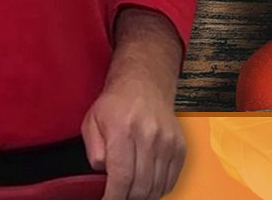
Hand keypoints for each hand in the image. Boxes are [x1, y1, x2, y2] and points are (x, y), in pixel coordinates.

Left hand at [82, 78, 183, 199]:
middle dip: (128, 199)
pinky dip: (160, 189)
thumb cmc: (116, 103)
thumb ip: (94, 152)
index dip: (114, 198)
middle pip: (141, 186)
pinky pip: (172, 179)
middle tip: (119, 197)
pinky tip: (148, 186)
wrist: (145, 83)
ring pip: (157, 186)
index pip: (121, 177)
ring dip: (144, 196)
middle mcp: (149, 136)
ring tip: (132, 193)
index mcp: (123, 130)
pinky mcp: (180, 146)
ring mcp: (168, 141)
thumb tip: (105, 174)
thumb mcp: (91, 122)